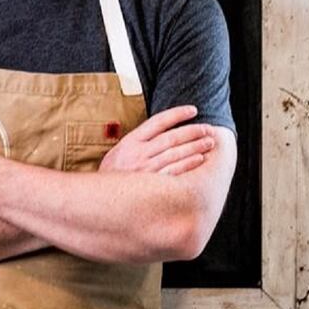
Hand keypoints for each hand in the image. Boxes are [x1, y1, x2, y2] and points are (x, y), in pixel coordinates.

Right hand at [99, 105, 214, 175]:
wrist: (98, 199)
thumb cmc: (113, 175)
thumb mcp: (118, 152)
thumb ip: (138, 141)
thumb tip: (162, 130)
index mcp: (130, 141)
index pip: (157, 122)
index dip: (177, 114)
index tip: (193, 110)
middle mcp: (138, 153)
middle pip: (171, 137)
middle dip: (192, 131)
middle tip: (208, 128)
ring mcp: (145, 170)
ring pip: (175, 154)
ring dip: (195, 147)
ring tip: (209, 142)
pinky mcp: (150, 186)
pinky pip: (174, 172)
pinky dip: (188, 164)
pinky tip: (200, 159)